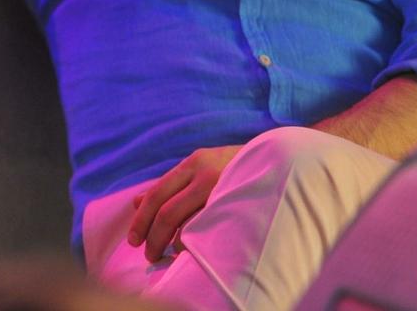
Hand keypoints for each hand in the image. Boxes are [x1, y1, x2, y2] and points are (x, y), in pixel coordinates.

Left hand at [127, 144, 240, 261]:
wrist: (282, 160)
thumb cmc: (235, 168)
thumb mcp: (201, 168)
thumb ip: (171, 185)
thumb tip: (135, 202)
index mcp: (192, 163)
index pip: (157, 194)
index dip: (141, 219)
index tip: (133, 240)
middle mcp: (205, 173)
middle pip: (166, 210)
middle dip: (152, 236)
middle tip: (148, 256)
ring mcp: (223, 188)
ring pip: (186, 221)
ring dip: (170, 243)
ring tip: (165, 257)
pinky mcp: (238, 201)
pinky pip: (208, 227)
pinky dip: (195, 242)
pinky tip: (190, 252)